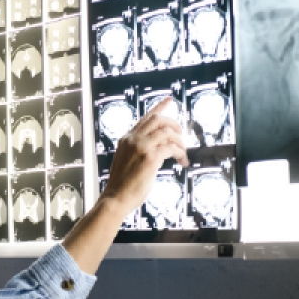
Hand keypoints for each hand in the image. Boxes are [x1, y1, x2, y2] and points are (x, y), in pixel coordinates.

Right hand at [60, 97, 187, 273]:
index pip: (145, 118)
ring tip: (183, 152)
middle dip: (174, 124)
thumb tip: (159, 149)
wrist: (115, 198)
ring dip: (179, 141)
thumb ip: (139, 150)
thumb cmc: (122, 185)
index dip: (159, 107)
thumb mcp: (127, 161)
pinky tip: (182, 161)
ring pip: (167, 132)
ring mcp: (141, 147)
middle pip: (158, 119)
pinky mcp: (150, 158)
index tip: (169, 100)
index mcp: (126, 139)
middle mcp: (133, 139)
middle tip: (182, 134)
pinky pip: (171, 148)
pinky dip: (180, 153)